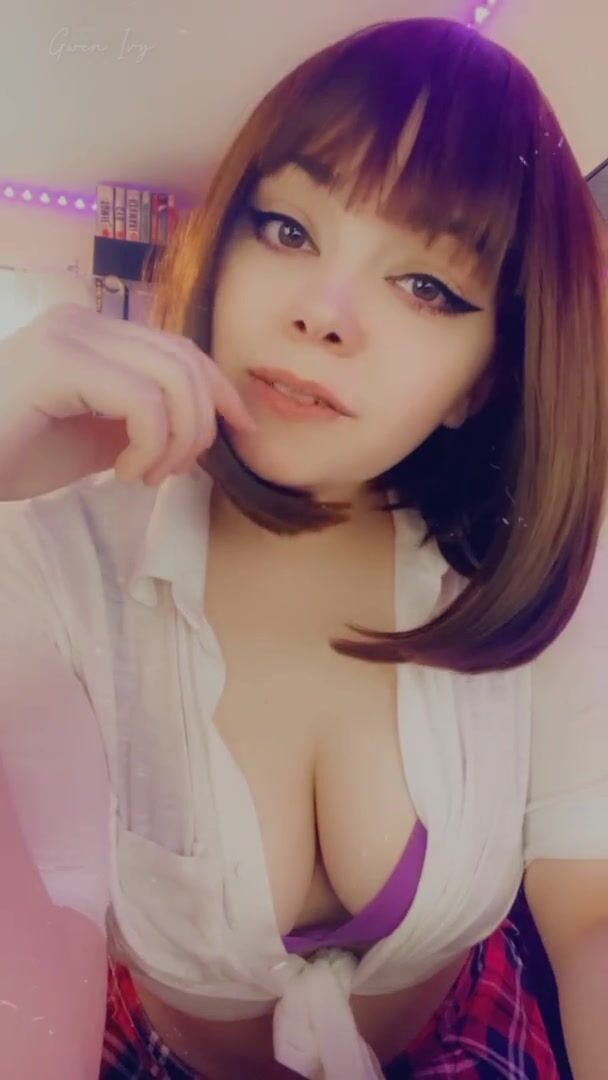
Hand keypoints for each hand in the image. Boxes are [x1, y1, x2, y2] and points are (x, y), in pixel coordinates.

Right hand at [0, 301, 255, 495]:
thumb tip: (201, 433)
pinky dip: (152, 444)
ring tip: (145, 474)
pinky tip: (124, 472)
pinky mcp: (59, 361)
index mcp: (95, 335)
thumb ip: (144, 422)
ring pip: (173, 379)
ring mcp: (70, 336)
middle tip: (175, 472)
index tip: (242, 432)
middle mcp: (84, 323)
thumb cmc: (11, 453)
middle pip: (186, 361)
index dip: (220, 390)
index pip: (181, 349)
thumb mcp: (96, 438)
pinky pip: (143, 401)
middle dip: (203, 424)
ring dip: (178, 439)